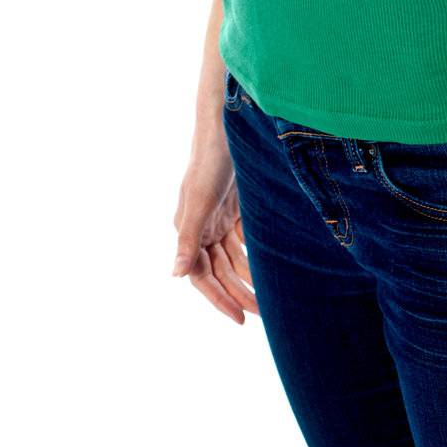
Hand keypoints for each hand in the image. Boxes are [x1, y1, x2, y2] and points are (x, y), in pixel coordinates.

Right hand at [171, 130, 258, 323]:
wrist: (227, 127)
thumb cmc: (209, 162)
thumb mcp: (199, 202)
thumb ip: (187, 239)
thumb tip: (174, 275)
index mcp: (189, 232)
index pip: (202, 277)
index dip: (219, 299)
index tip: (240, 319)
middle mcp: (202, 229)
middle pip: (221, 271)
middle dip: (239, 292)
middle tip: (262, 313)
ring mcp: (219, 219)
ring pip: (234, 257)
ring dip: (249, 275)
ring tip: (270, 296)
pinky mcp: (235, 207)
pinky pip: (245, 238)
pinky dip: (256, 252)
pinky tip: (272, 266)